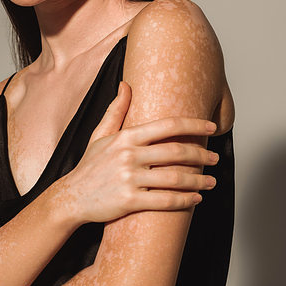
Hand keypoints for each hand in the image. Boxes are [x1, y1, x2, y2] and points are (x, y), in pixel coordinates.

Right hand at [67, 81, 218, 224]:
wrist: (70, 197)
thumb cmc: (89, 166)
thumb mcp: (99, 135)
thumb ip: (116, 110)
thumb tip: (126, 84)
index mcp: (125, 137)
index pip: (167, 125)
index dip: (193, 125)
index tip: (211, 127)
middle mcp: (128, 156)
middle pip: (176, 152)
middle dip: (201, 155)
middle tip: (215, 158)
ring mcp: (129, 179)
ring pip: (174, 178)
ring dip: (198, 180)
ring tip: (211, 181)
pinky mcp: (129, 201)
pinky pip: (164, 201)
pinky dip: (184, 200)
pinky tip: (196, 199)